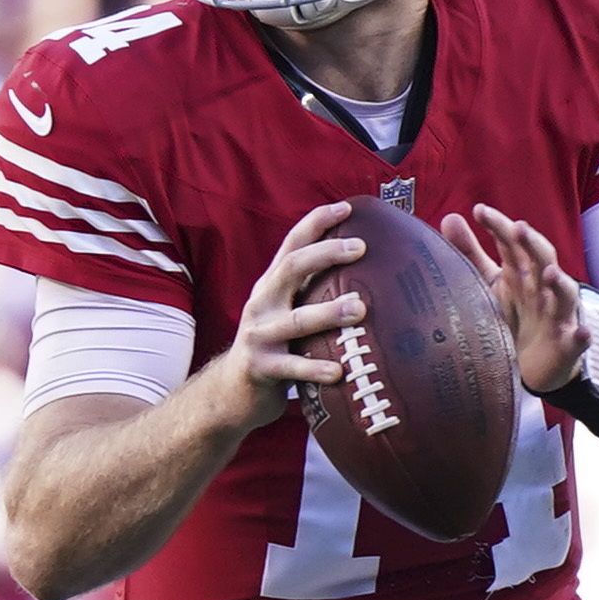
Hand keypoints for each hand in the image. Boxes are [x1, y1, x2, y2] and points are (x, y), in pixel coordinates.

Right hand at [208, 201, 366, 427]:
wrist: (232, 392)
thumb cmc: (274, 349)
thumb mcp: (286, 315)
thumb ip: (312, 295)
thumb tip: (366, 278)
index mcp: (271, 287)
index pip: (292, 244)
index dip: (316, 222)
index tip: (347, 207)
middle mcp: (262, 303)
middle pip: (291, 268)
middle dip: (325, 254)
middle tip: (360, 247)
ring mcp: (258, 335)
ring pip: (296, 320)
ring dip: (328, 312)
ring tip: (359, 309)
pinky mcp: (259, 368)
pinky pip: (291, 368)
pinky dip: (315, 369)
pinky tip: (339, 371)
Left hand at [445, 203, 584, 393]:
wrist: (527, 368)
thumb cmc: (511, 318)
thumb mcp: (488, 283)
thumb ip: (469, 253)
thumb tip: (450, 218)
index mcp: (521, 272)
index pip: (513, 243)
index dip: (500, 226)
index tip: (479, 211)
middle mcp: (541, 289)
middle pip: (543, 260)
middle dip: (533, 244)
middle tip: (517, 228)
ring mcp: (556, 316)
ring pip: (565, 295)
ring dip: (559, 283)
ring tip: (549, 274)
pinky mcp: (566, 346)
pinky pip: (578, 340)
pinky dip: (582, 336)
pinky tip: (582, 332)